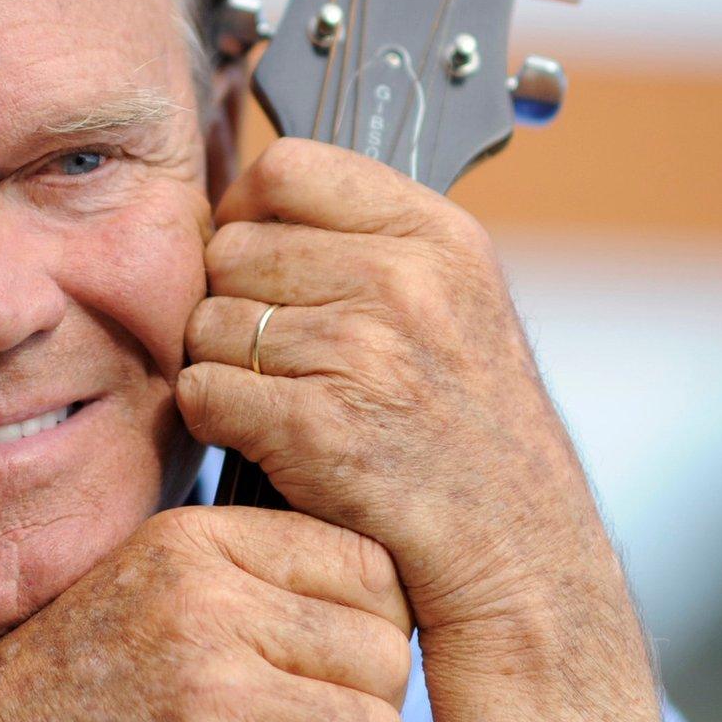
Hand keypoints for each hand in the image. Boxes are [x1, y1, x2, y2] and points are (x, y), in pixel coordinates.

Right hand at [0, 505, 424, 721]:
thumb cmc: (80, 690)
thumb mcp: (149, 589)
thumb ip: (254, 575)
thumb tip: (397, 597)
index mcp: (192, 544)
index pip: (368, 565)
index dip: (375, 624)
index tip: (335, 662)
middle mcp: (204, 609)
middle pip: (382, 651)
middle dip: (364, 701)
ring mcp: (210, 702)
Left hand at [174, 138, 658, 721]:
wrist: (518, 553)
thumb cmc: (470, 431)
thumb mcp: (455, 301)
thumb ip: (367, 243)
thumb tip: (245, 205)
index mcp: (437, 235)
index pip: (287, 168)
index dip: (248, 210)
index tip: (255, 254)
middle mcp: (404, 281)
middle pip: (232, 248)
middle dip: (231, 300)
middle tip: (273, 352)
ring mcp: (363, 354)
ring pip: (208, 323)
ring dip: (221, 365)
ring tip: (281, 399)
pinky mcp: (319, 428)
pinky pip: (203, 391)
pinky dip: (216, 420)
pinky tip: (268, 441)